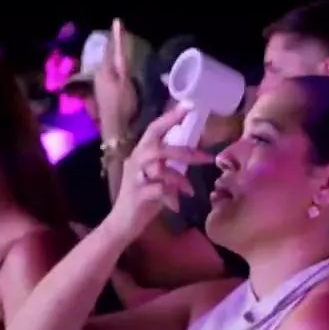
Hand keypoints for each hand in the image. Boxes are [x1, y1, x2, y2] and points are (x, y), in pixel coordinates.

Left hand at [94, 19, 140, 139]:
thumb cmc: (123, 105)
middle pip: (109, 56)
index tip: (118, 22)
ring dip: (115, 58)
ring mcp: (100, 85)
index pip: (111, 47)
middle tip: (124, 35)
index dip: (116, 35)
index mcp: (104, 69)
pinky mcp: (104, 94)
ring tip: (124, 50)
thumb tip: (119, 33)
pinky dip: (116, 69)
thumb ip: (122, 56)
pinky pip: (110, 75)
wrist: (116, 131)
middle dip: (115, 46)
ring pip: (109, 66)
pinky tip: (122, 72)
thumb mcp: (126, 79)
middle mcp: (99, 74)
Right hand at [103, 108, 211, 241]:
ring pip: (159, 168)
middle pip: (158, 147)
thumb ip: (170, 164)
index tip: (188, 106)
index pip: (154, 130)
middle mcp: (135, 161)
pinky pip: (159, 190)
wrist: (122, 223)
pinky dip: (171, 197)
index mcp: (141, 154)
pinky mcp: (137, 195)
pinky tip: (177, 205)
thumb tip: (192, 153)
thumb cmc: (143, 198)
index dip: (170, 117)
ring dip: (179, 178)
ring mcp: (135, 178)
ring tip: (189, 190)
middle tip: (206, 158)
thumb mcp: (158, 177)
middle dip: (185, 152)